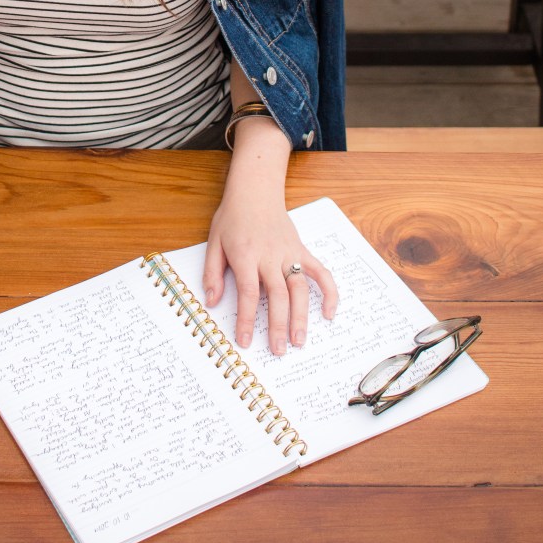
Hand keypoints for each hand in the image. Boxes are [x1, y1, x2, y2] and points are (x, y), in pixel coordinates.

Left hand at [203, 183, 337, 355]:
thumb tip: (212, 302)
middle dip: (278, 326)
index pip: (249, 293)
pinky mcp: (301, 250)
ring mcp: (289, 253)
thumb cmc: (232, 217)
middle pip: (278, 296)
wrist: (255, 191)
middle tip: (278, 351)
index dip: (247, 319)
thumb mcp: (213, 243)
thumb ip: (213, 274)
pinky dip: (329, 292)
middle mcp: (270, 256)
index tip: (246, 341)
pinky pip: (320, 272)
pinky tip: (330, 313)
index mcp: (246, 255)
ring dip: (301, 317)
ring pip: (300, 288)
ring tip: (299, 342)